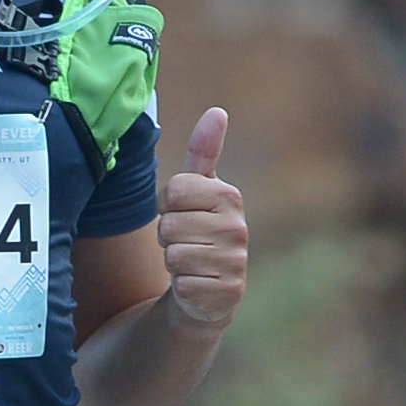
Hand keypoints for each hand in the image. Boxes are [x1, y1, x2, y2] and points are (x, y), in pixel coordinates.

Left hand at [158, 108, 247, 332]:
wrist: (209, 288)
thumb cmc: (198, 230)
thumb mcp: (198, 190)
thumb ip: (203, 152)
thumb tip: (217, 111)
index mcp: (229, 195)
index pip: (174, 191)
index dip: (167, 206)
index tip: (181, 213)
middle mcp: (238, 227)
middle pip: (170, 225)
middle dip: (168, 236)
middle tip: (185, 241)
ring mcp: (236, 262)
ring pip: (173, 255)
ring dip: (173, 262)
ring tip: (191, 261)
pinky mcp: (228, 294)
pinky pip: (182, 284)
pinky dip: (182, 287)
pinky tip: (197, 284)